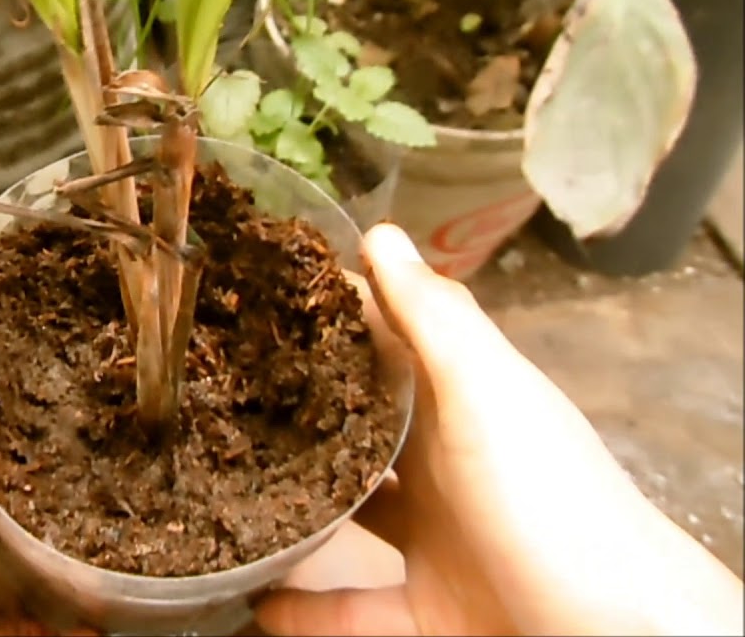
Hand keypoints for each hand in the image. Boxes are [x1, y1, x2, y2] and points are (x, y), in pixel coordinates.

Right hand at [254, 224, 743, 635]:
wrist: (616, 630)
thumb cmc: (545, 496)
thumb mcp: (488, 393)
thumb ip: (433, 320)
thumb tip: (379, 231)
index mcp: (459, 400)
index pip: (384, 339)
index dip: (324, 312)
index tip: (250, 294)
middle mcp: (441, 462)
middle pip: (355, 425)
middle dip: (292, 408)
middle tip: (211, 392)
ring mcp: (433, 539)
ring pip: (345, 515)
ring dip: (290, 504)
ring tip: (217, 489)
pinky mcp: (425, 610)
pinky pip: (348, 610)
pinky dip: (301, 611)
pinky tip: (250, 600)